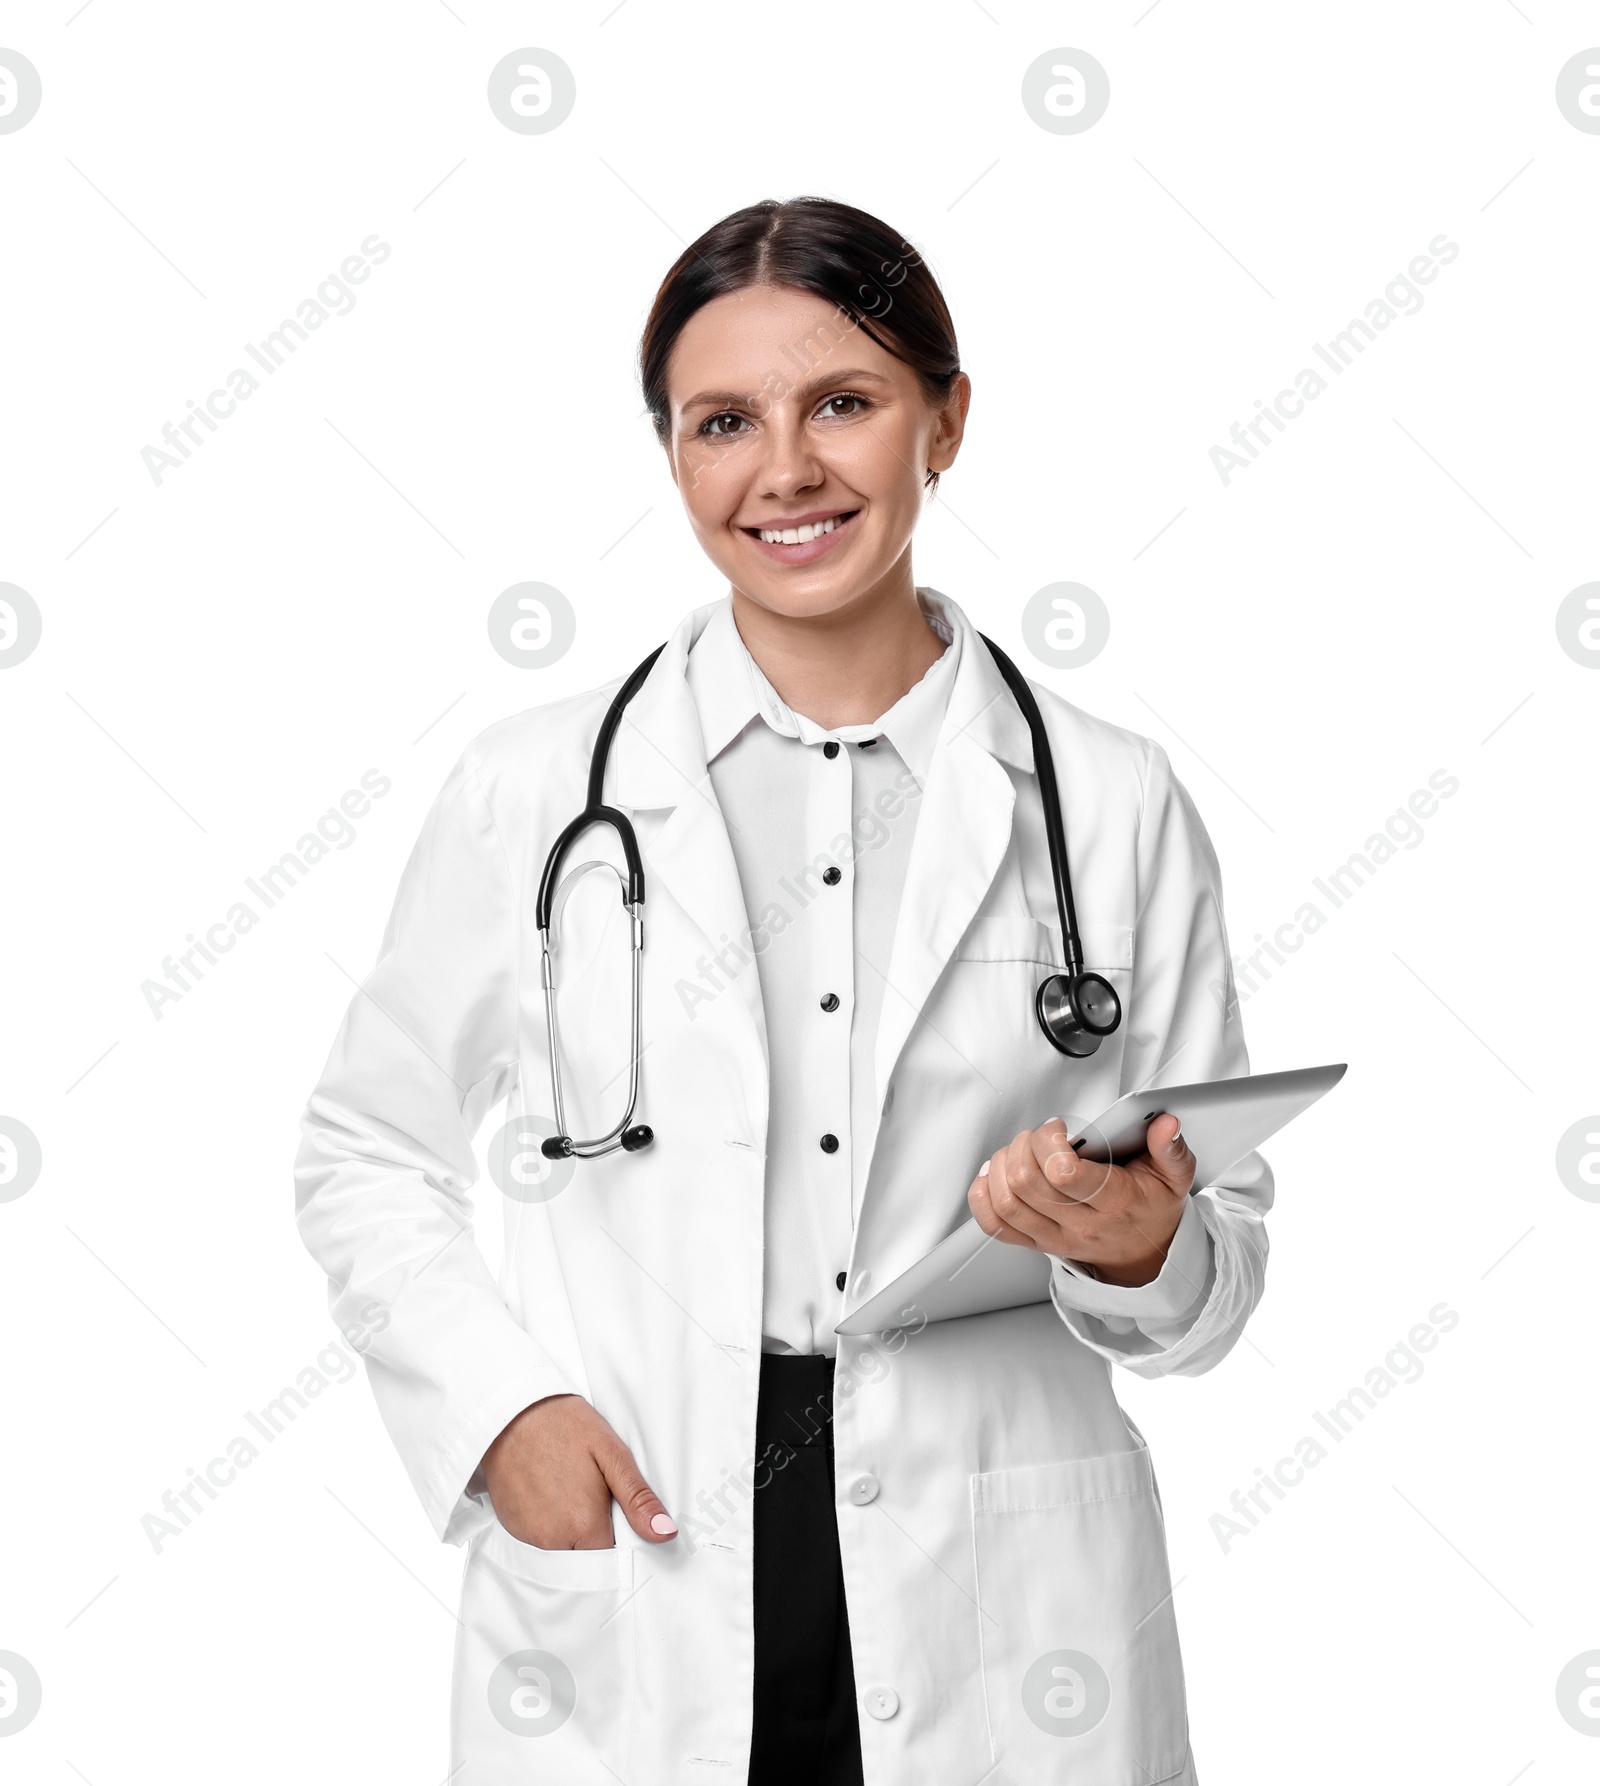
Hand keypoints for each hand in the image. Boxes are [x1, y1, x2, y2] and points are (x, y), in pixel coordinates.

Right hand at [480, 1393, 677, 1548]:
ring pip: (562, 1550)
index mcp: (583, 1526)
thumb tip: (666, 1534)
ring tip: (572, 1488)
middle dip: (595, 1534)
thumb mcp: (611, 1453)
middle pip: (586, 1556)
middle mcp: (552, 1541)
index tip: (617, 1511)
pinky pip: (539, 1540)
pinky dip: (549, 1525)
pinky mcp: (511, 1527)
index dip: (621, 1537)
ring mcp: (528, 1536)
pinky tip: (551, 1492)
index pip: (613, 1557)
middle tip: (594, 1493)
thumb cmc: (564, 1424)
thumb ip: (638, 1499)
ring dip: (571, 1530)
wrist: (511, 1410)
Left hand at [967, 1113, 1195, 1286]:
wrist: (1145, 1254)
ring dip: (1003, 1165)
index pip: (1064, 1175)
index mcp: (1113, 1203)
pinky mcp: (1035, 1242)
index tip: (1060, 1129)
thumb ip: (1171, 1148)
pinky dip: (983, 1196)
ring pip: (1007, 1201)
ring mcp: (1053, 1236)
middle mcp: (1079, 1224)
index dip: (1049, 1143)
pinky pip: (995, 1225)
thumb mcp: (1174, 1176)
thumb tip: (1166, 1125)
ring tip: (1020, 1150)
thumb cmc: (1152, 1210)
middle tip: (1040, 1136)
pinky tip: (995, 1175)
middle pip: (1026, 1182)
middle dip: (1025, 1145)